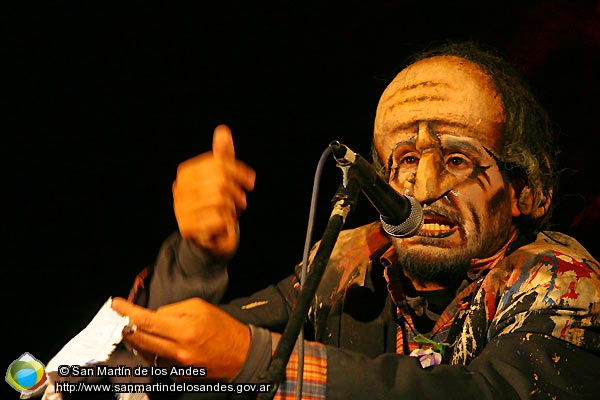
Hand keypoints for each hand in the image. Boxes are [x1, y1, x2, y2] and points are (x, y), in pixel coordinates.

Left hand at [111, 297, 250, 380]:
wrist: (242, 354)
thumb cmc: (223, 327)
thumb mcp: (201, 307)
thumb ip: (174, 309)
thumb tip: (154, 316)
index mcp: (184, 329)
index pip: (146, 320)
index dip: (127, 311)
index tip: (116, 304)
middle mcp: (178, 351)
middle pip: (139, 340)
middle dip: (126, 328)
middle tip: (122, 319)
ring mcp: (178, 367)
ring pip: (145, 354)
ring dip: (137, 341)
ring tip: (136, 331)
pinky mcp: (180, 377)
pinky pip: (158, 364)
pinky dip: (153, 353)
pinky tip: (157, 345)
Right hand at [173, 124, 255, 255]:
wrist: (212, 236)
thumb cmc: (219, 204)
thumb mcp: (223, 178)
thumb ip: (223, 156)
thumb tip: (223, 130)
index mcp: (187, 173)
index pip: (218, 164)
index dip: (238, 171)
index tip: (250, 181)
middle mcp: (179, 189)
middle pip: (219, 181)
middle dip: (236, 192)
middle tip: (241, 201)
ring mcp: (180, 208)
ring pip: (219, 200)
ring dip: (231, 208)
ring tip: (231, 212)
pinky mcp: (187, 228)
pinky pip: (217, 218)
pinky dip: (226, 222)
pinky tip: (223, 224)